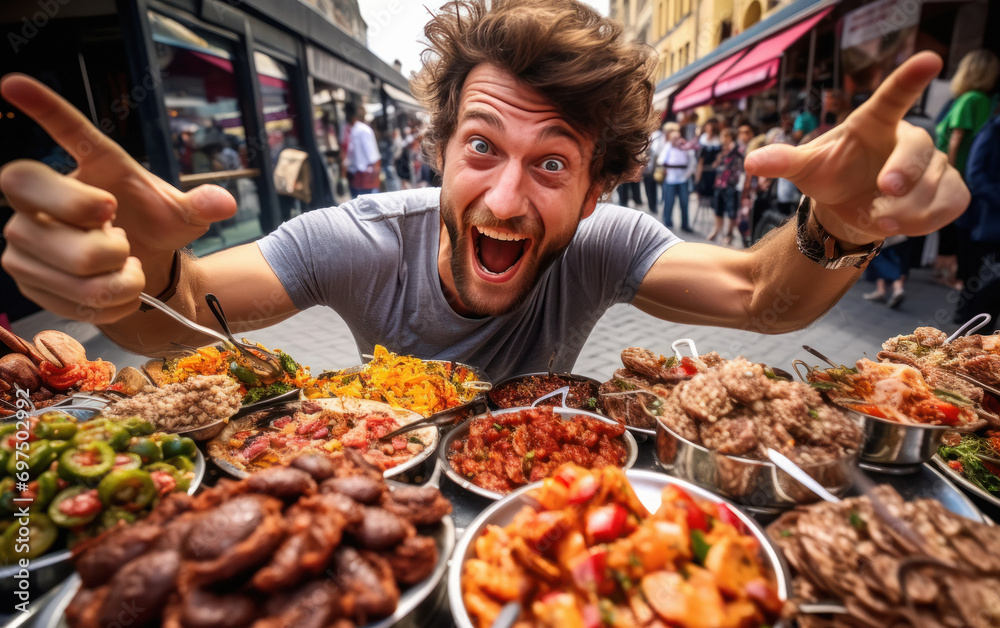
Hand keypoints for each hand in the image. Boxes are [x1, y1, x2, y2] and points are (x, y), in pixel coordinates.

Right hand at [0, 74, 235, 322]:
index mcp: (89, 165)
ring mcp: (23, 234)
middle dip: (97, 233)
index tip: (14, 83)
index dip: (42, 108)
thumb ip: (200, 206)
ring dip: (116, 276)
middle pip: (45, 208)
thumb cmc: (153, 229)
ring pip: (68, 263)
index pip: (62, 130)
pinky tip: (116, 289)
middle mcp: (41, 195)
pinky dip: (109, 301)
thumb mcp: (182, 216)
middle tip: (120, 236)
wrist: (141, 271)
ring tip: (125, 266)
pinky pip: (69, 296)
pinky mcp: (23, 274)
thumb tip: (224, 203)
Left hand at [744, 52, 967, 245]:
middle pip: (917, 148)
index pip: (894, 97)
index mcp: (874, 123)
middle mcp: (906, 139)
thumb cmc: (830, 177)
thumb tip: (750, 162)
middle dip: (904, 170)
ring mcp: (931, 164)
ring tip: (879, 217)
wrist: (846, 209)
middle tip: (885, 189)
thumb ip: (783, 161)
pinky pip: (950, 202)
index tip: (930, 60)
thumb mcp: (804, 169)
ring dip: (906, 207)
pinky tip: (900, 223)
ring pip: (932, 183)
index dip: (910, 79)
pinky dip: (926, 219)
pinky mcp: (946, 189)